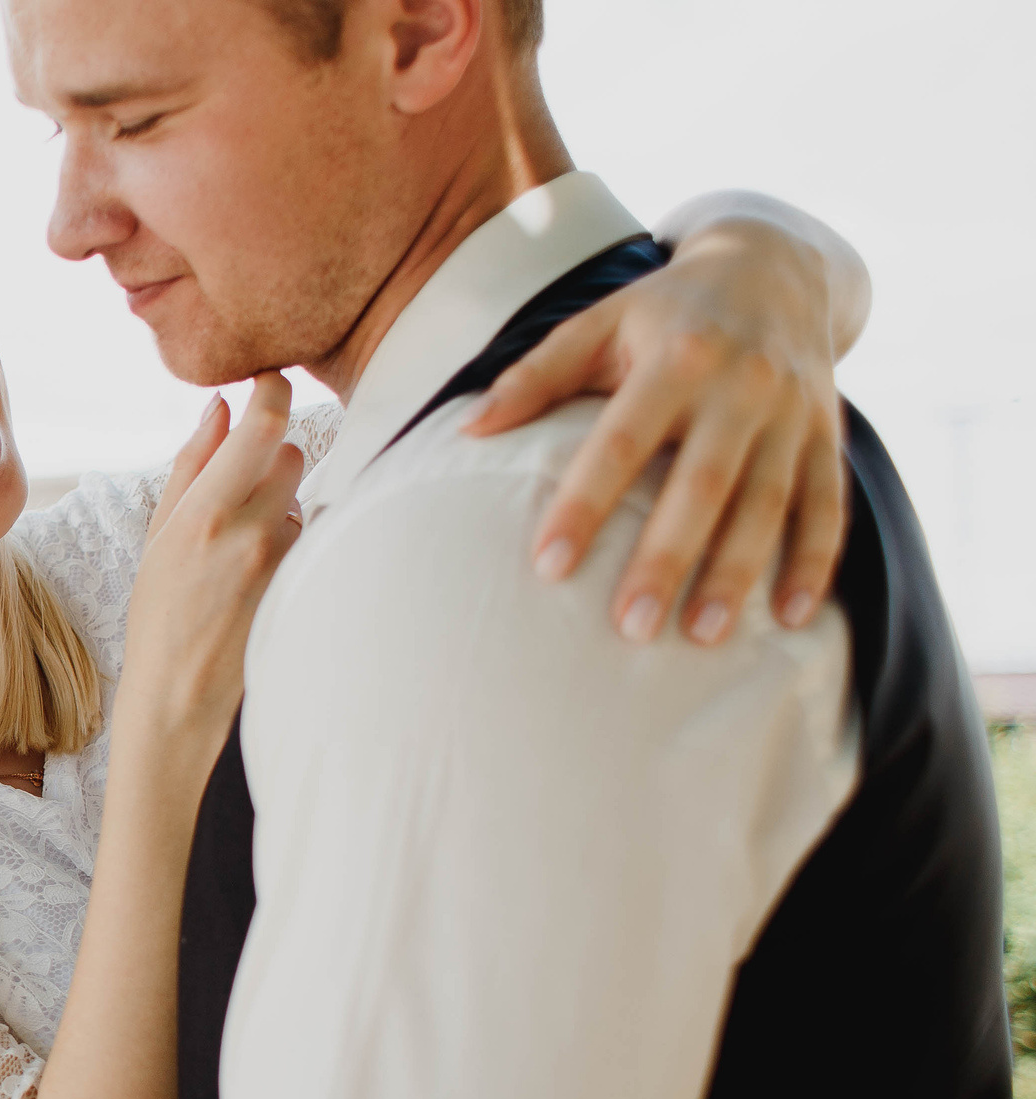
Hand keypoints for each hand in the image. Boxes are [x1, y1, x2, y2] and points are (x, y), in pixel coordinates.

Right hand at [120, 372, 306, 744]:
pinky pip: (309, 542)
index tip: (271, 379)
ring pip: (301, 501)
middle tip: (242, 495)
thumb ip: (192, 465)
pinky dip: (291, 549)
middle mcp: (250, 533)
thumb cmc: (158, 618)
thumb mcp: (159, 537)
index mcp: (204, 512)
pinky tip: (260, 582)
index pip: (265, 423)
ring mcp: (283, 566)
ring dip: (282, 511)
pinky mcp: (304, 591)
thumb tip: (220, 406)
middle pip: (293, 455)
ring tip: (243, 556)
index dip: (274, 389)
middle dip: (272, 461)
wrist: (176, 701)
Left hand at [466, 218, 847, 644]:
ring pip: (769, 503)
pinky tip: (791, 618)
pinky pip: (828, 504)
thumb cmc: (665, 311)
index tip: (548, 567)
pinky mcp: (828, 434)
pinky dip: (815, 562)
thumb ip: (535, 376)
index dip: (584, 504)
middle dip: (668, 558)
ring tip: (703, 637)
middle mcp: (742, 385)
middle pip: (702, 483)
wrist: (778, 267)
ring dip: (739, 573)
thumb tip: (464, 430)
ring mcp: (793, 413)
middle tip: (631, 629)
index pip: (621, 441)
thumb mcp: (599, 323)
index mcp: (676, 357)